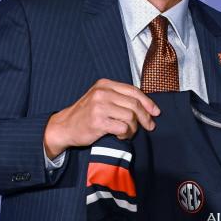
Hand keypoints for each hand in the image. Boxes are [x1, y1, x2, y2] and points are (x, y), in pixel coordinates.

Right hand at [43, 79, 159, 157]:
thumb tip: (147, 107)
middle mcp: (102, 92)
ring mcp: (99, 106)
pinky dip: (125, 134)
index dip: (148, 102)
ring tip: (127, 132)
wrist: (64, 127)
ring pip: (130, 117)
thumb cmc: (86, 115)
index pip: (133, 90)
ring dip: (133, 128)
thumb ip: (119, 98)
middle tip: (149, 126)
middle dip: (145, 117)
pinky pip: (122, 128)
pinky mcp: (98, 121)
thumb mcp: (100, 98)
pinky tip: (120, 136)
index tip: (156, 112)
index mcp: (105, 84)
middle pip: (134, 104)